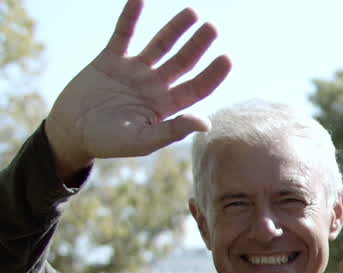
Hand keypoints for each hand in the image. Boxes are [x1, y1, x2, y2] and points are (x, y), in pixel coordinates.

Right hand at [44, 0, 231, 178]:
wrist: (71, 131)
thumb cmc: (108, 143)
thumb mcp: (142, 141)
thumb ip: (172, 131)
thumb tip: (206, 123)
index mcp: (166, 106)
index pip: (197, 87)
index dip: (213, 74)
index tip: (227, 58)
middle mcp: (155, 85)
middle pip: (183, 61)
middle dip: (198, 45)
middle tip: (212, 27)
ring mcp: (133, 70)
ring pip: (160, 45)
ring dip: (175, 28)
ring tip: (192, 12)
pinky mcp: (110, 60)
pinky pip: (123, 34)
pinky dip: (130, 17)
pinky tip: (140, 0)